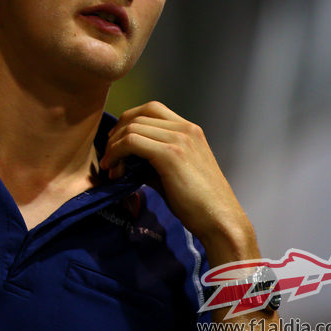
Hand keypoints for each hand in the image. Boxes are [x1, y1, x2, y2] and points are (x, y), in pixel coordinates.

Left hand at [99, 101, 257, 259]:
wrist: (220, 221)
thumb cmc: (198, 203)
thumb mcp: (173, 172)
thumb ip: (153, 159)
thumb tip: (126, 159)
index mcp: (190, 130)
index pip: (151, 109)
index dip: (127, 122)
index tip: (116, 143)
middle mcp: (186, 129)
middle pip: (138, 115)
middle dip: (117, 133)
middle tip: (109, 156)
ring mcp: (180, 139)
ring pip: (132, 127)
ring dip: (113, 147)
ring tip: (112, 169)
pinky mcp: (171, 154)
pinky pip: (131, 142)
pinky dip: (116, 153)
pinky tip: (114, 171)